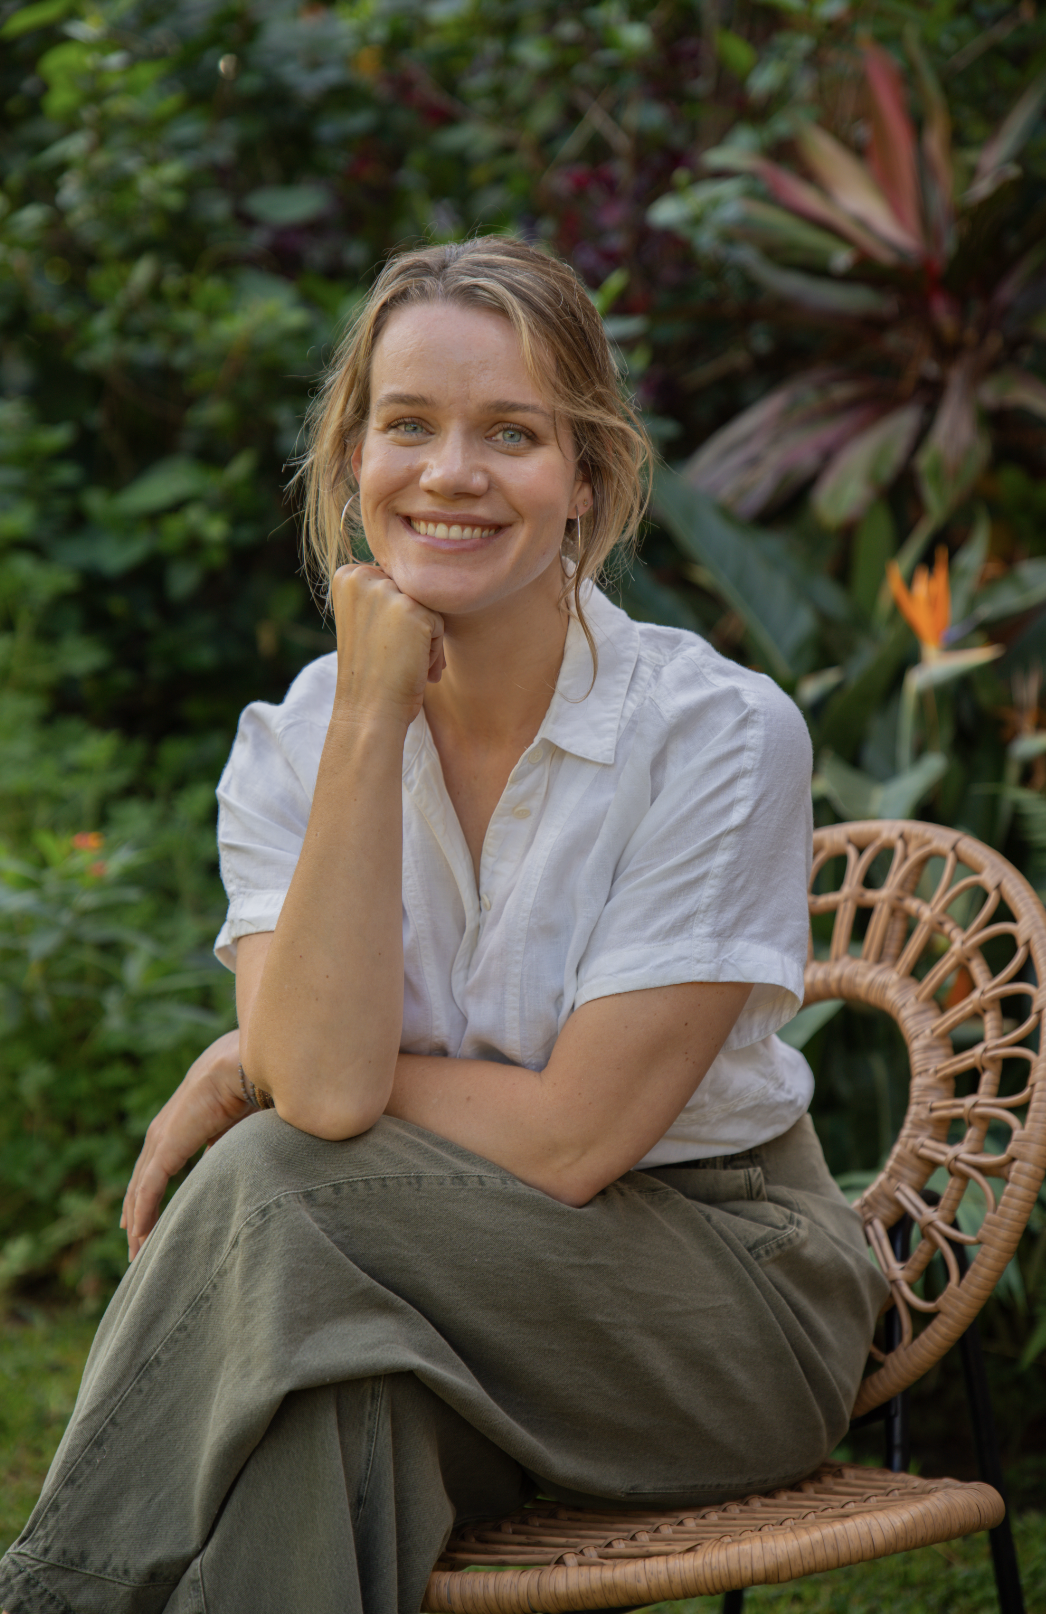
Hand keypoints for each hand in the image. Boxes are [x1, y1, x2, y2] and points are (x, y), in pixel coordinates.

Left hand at [120, 1028, 250, 1259]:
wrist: (240, 1068)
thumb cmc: (245, 1088)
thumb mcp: (234, 1127)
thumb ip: (226, 1147)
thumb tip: (235, 1167)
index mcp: (177, 1127)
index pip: (155, 1169)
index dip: (148, 1196)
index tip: (143, 1223)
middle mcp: (161, 1133)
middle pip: (141, 1183)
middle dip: (137, 1215)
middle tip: (136, 1248)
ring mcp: (160, 1139)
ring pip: (140, 1190)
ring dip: (137, 1222)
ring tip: (137, 1252)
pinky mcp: (166, 1147)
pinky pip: (149, 1188)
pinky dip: (143, 1213)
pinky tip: (140, 1235)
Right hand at [330, 562, 444, 729]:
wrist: (369, 710)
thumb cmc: (371, 671)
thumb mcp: (367, 620)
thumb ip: (384, 593)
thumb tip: (427, 574)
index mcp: (347, 575)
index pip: (394, 583)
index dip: (393, 618)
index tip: (376, 643)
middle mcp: (363, 577)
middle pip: (413, 592)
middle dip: (411, 627)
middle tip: (391, 657)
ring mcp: (387, 592)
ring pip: (428, 607)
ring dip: (425, 640)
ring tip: (402, 663)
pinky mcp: (412, 610)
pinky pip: (440, 624)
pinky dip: (434, 651)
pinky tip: (413, 667)